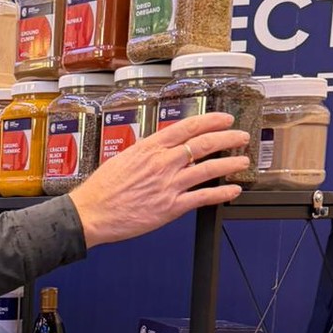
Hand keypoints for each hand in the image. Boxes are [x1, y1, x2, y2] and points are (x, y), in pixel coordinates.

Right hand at [69, 113, 248, 248]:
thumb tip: (160, 149)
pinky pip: (203, 198)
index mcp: (149, 148)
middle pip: (204, 144)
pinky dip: (221, 193)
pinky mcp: (170, 207)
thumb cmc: (101, 190)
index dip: (211, 121)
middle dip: (228, 138)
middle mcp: (162, 163)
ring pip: (209, 169)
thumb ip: (145, 153)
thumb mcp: (122, 159)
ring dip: (230, 164)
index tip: (224, 119)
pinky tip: (232, 191)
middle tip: (241, 136)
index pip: (187, 127)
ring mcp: (168, 185)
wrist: (90, 213)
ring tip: (242, 161)